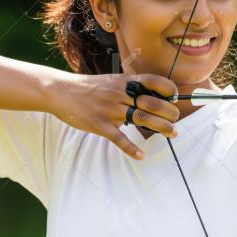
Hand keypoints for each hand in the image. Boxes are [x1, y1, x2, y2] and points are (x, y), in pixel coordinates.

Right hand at [50, 73, 179, 158]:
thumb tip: (153, 95)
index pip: (154, 81)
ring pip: (142, 118)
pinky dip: (131, 148)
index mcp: (125, 81)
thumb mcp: (112, 81)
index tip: (175, 98)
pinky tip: (141, 155)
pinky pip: (119, 138)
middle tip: (176, 119)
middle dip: (169, 112)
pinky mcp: (100, 125)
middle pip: (152, 103)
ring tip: (173, 133)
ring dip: (161, 127)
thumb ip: (130, 87)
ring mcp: (110, 110)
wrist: (60, 92)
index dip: (168, 89)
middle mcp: (120, 94)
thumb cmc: (90, 88)